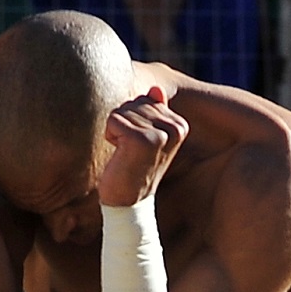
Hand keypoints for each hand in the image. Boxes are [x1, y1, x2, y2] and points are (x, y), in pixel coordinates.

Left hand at [97, 87, 188, 206]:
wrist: (129, 202)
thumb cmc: (135, 167)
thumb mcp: (148, 137)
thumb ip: (154, 112)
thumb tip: (156, 89)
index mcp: (180, 125)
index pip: (146, 99)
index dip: (135, 119)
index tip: (141, 145)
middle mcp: (174, 128)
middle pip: (134, 102)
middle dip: (125, 123)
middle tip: (132, 150)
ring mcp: (160, 135)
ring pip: (122, 110)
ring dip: (117, 131)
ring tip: (127, 153)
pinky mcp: (141, 140)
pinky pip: (113, 119)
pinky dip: (110, 136)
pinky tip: (120, 155)